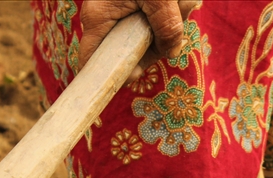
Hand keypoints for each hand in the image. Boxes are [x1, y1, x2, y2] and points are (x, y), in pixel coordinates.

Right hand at [79, 0, 198, 82]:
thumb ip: (166, 28)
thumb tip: (169, 53)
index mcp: (98, 17)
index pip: (91, 62)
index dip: (111, 75)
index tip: (138, 73)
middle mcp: (103, 17)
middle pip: (127, 52)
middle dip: (156, 45)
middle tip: (175, 26)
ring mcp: (118, 10)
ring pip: (145, 35)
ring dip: (169, 24)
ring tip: (180, 3)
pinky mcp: (132, 4)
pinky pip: (152, 19)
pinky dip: (169, 12)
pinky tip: (179, 0)